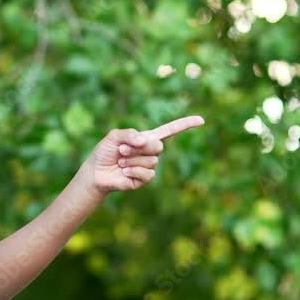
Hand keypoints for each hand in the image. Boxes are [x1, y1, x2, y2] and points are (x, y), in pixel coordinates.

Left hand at [82, 115, 204, 193]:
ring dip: (132, 160)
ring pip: (151, 161)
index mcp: (147, 138)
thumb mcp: (114, 136)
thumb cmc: (105, 152)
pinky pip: (148, 174)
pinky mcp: (144, 179)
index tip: (201, 120)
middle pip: (158, 146)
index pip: (170, 130)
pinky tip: (124, 171)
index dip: (185, 124)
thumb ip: (129, 134)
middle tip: (122, 150)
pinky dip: (133, 171)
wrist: (97, 172)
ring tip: (121, 161)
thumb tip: (145, 140)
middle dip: (139, 147)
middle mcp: (151, 152)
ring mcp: (149, 166)